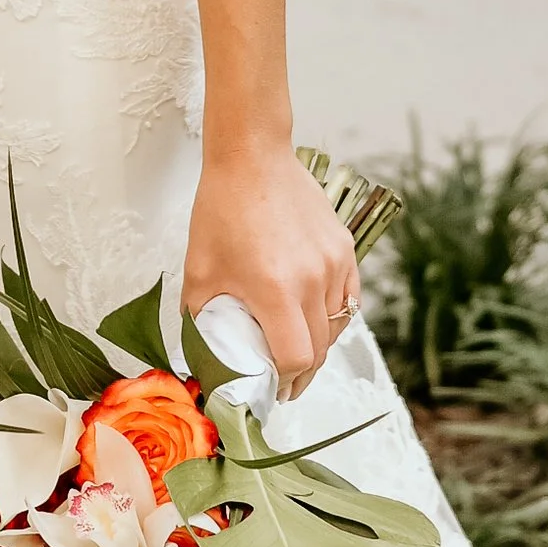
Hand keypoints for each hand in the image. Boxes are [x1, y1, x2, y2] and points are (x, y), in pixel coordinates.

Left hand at [183, 150, 359, 401]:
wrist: (253, 156)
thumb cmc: (221, 209)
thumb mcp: (199, 272)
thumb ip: (201, 320)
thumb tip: (203, 355)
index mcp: (276, 288)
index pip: (295, 357)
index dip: (283, 382)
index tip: (271, 390)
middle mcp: (313, 278)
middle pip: (319, 349)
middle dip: (301, 374)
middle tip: (283, 384)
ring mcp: (334, 262)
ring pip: (337, 325)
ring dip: (318, 345)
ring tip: (296, 351)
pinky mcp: (344, 248)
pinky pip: (348, 297)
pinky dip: (334, 316)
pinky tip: (316, 321)